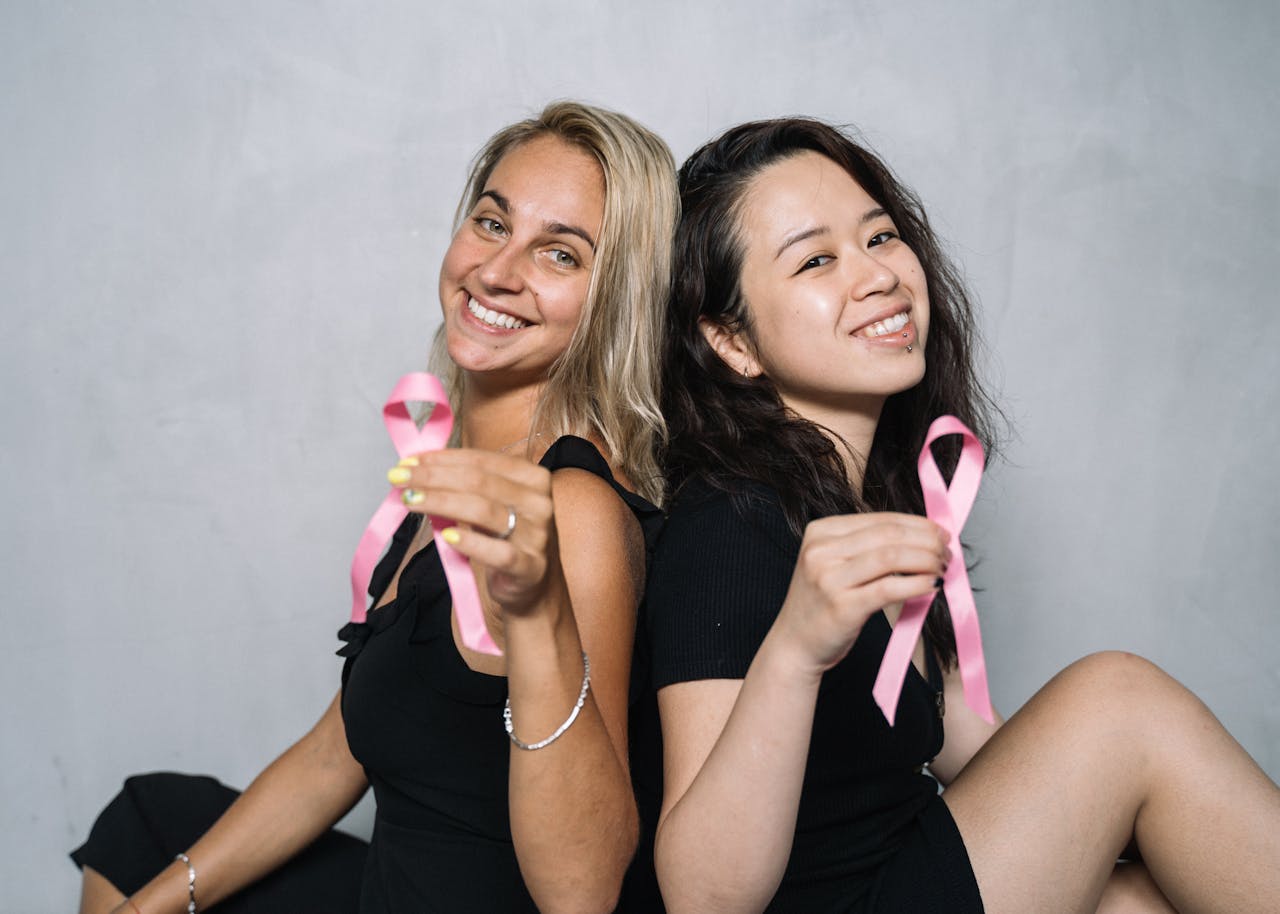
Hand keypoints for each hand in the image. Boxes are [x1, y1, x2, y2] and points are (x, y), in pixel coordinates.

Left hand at [389, 448, 558, 612]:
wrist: (533, 585)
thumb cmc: (505, 538)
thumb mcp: (492, 504)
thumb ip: (464, 486)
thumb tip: (415, 468)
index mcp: (531, 477)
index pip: (482, 460)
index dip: (442, 459)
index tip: (408, 462)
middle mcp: (538, 502)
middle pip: (478, 482)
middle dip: (433, 477)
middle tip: (398, 478)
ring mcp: (537, 535)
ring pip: (484, 511)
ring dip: (440, 502)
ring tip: (410, 501)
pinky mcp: (530, 567)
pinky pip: (498, 552)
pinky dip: (470, 542)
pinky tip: (447, 537)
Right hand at [772, 512, 949, 678]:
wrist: (794, 645)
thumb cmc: (822, 604)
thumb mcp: (833, 564)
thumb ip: (867, 547)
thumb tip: (922, 537)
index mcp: (820, 532)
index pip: (880, 519)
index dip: (918, 523)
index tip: (941, 533)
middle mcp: (821, 550)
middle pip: (889, 535)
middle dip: (927, 541)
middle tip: (947, 552)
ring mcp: (829, 578)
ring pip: (892, 557)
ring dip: (927, 560)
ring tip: (942, 568)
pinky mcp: (842, 606)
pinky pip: (890, 588)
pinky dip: (917, 584)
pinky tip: (932, 586)